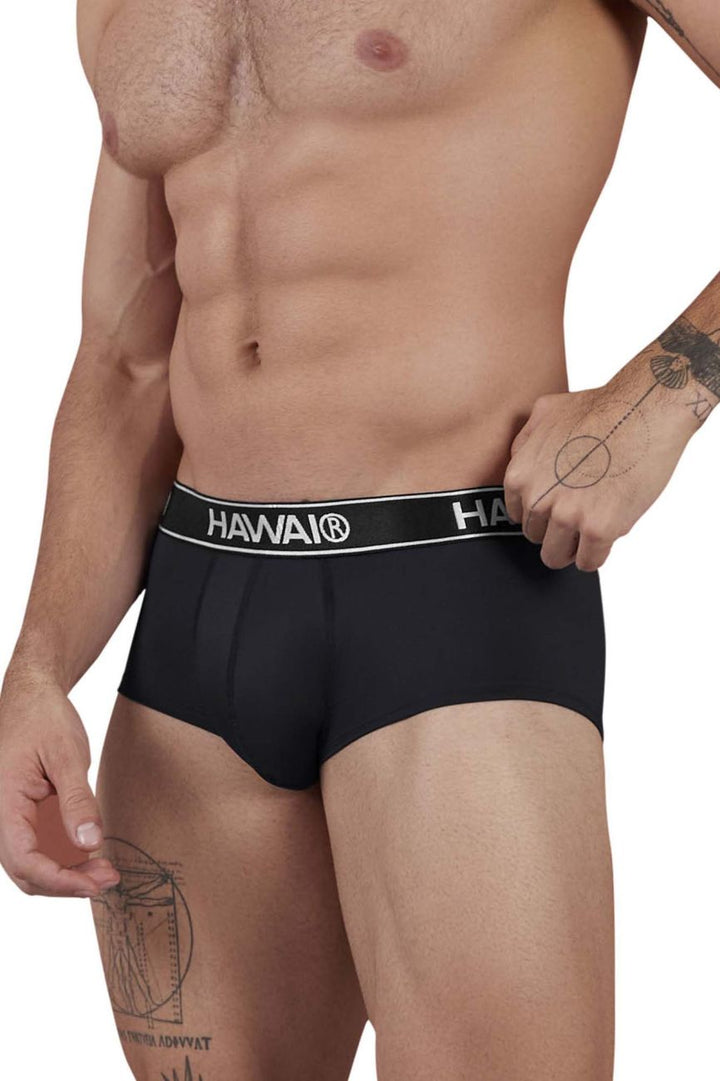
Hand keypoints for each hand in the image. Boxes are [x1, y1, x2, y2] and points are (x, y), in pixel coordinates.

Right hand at [0, 672, 119, 897]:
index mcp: (3, 804)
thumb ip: (77, 800)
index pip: (24, 860)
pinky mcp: (25, 816)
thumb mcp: (66, 755)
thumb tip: (89, 843)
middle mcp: (2, 817)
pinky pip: (40, 848)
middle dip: (67, 883)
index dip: (59, 880)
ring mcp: (12, 819)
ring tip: (106, 870)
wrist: (31, 696)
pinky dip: (65, 859)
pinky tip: (92, 855)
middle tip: (109, 878)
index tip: (94, 882)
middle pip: (27, 872)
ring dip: (67, 875)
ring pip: (33, 865)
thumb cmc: (42, 718)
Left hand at [503, 383, 690, 571]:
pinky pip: (588, 562)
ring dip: (573, 547)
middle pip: (537, 537)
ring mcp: (566, 516)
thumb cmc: (602, 408)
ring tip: (590, 529)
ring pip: (556, 556)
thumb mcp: (545, 413)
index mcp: (520, 475)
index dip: (542, 511)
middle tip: (581, 511)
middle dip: (557, 528)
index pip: (519, 514)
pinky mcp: (598, 529)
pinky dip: (596, 555)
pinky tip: (606, 536)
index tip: (559, 505)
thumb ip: (524, 442)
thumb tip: (519, 463)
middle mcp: (537, 498)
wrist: (644, 410)